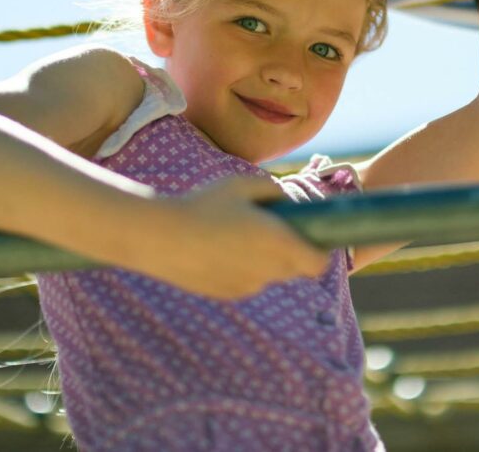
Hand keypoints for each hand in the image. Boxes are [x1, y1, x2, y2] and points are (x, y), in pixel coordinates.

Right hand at [148, 176, 330, 299]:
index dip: (317, 250)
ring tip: (237, 236)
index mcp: (279, 244)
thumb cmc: (205, 204)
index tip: (306, 235)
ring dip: (265, 260)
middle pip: (295, 269)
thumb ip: (274, 191)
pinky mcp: (226, 294)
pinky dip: (243, 269)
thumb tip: (286, 203)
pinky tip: (219, 249)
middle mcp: (268, 271)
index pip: (318, 263)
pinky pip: (246, 282)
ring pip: (269, 275)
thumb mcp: (243, 184)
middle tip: (269, 229)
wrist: (160, 237)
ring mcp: (247, 286)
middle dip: (290, 251)